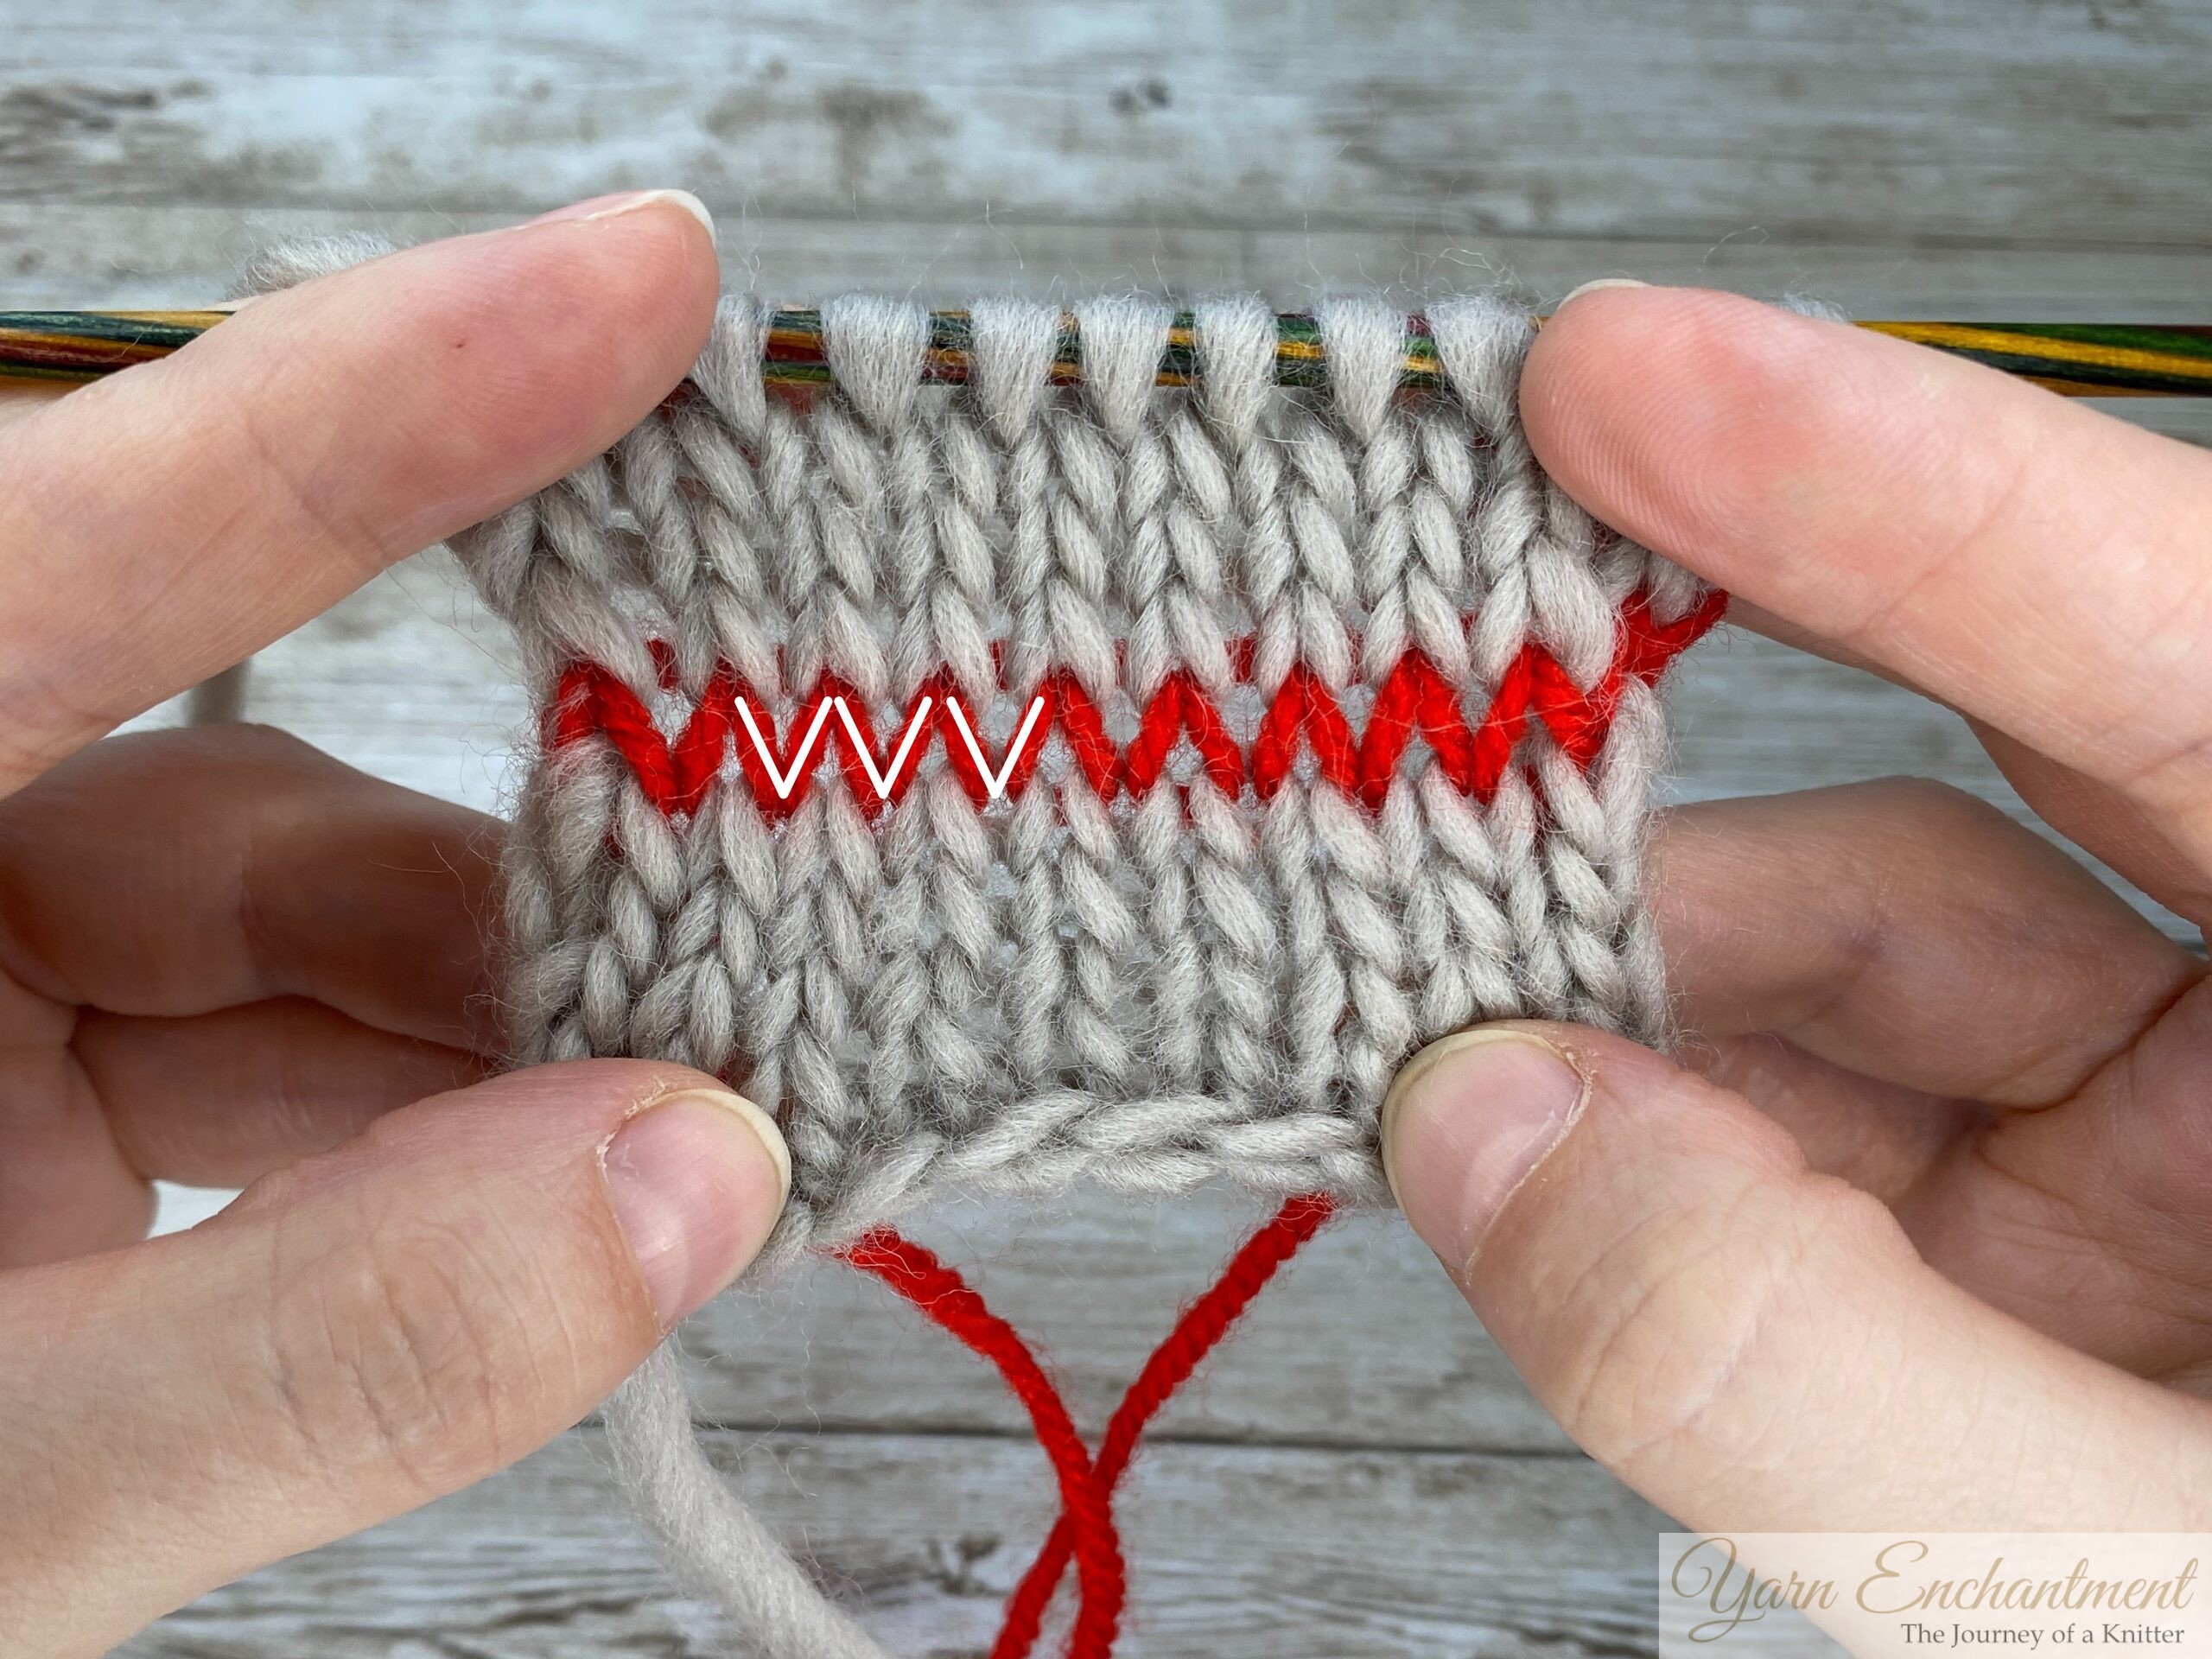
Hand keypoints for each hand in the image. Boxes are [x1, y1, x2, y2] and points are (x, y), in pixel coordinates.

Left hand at [0, 196, 789, 1656]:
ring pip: (279, 947)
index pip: (81, 542)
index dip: (382, 393)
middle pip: (235, 804)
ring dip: (491, 1048)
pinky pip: (260, 1056)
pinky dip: (423, 1129)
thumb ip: (322, 1343)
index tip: (651, 273)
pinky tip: (553, 1199)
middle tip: (759, 963)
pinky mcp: (15, 1107)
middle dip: (504, 911)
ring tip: (683, 1143)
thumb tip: (702, 1176)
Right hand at [1383, 285, 2211, 1530]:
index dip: (1889, 482)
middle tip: (1424, 716)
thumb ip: (1797, 1368)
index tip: (1613, 375)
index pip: (2181, 644)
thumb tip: (1471, 1133)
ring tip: (1438, 1044)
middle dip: (1694, 774)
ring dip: (1644, 1013)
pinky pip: (1843, 1136)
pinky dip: (1677, 1149)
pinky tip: (1543, 1162)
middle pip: (2001, 787)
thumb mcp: (2127, 1579)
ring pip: (1882, 988)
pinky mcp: (2085, 1255)